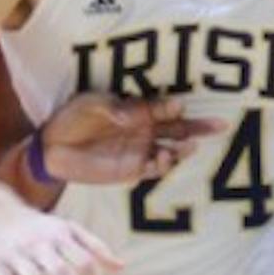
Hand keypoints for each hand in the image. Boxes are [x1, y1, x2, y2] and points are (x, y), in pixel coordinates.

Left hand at [39, 94, 225, 186]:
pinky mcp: (132, 170)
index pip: (164, 108)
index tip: (180, 106)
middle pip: (178, 129)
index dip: (173, 107)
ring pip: (172, 150)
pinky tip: (165, 159)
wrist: (52, 145)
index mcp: (138, 110)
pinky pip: (154, 169)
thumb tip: (143, 113)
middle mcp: (144, 130)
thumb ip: (121, 109)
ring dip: (183, 149)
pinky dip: (163, 166)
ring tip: (190, 147)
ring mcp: (140, 151)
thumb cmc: (73, 117)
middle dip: (199, 127)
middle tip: (221, 125)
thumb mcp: (94, 105)